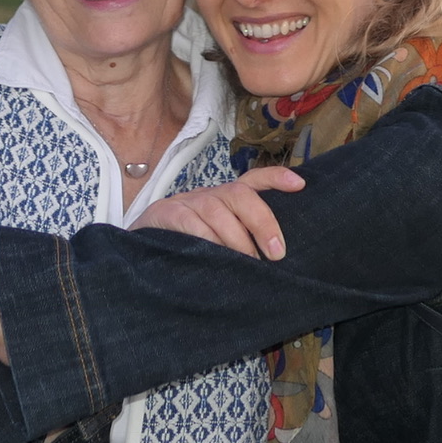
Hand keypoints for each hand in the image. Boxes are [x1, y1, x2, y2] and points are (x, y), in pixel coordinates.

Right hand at [130, 167, 306, 259]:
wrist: (141, 245)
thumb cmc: (188, 243)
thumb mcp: (218, 238)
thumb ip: (241, 239)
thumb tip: (275, 258)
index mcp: (225, 198)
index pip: (253, 180)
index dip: (276, 178)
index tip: (300, 185)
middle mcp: (209, 195)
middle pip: (240, 194)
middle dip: (262, 221)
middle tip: (276, 253)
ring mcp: (187, 202)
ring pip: (217, 210)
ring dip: (236, 239)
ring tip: (248, 264)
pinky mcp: (165, 213)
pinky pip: (190, 222)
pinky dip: (206, 239)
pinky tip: (214, 257)